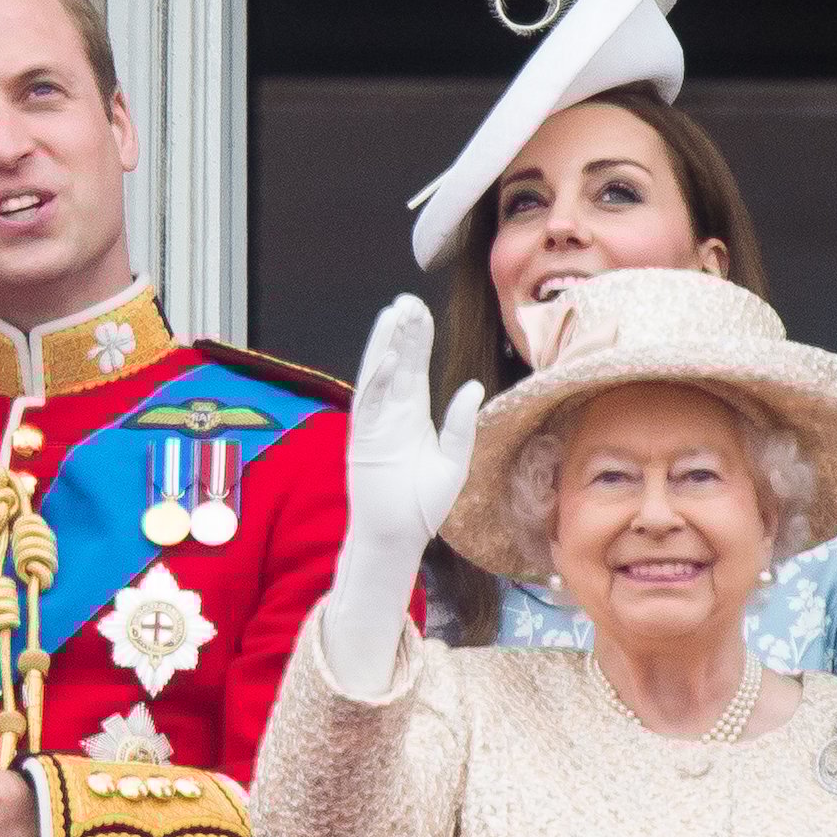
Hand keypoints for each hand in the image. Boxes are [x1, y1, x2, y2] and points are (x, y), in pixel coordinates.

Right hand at [347, 294, 484, 558]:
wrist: (398, 535)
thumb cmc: (423, 505)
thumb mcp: (452, 461)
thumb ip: (460, 425)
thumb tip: (473, 386)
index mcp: (414, 417)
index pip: (416, 369)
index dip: (419, 341)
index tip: (422, 312)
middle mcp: (392, 415)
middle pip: (397, 365)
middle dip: (402, 333)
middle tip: (407, 300)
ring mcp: (375, 425)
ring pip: (379, 376)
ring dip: (384, 346)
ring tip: (392, 314)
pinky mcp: (362, 440)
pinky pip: (369, 404)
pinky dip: (376, 380)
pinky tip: (387, 356)